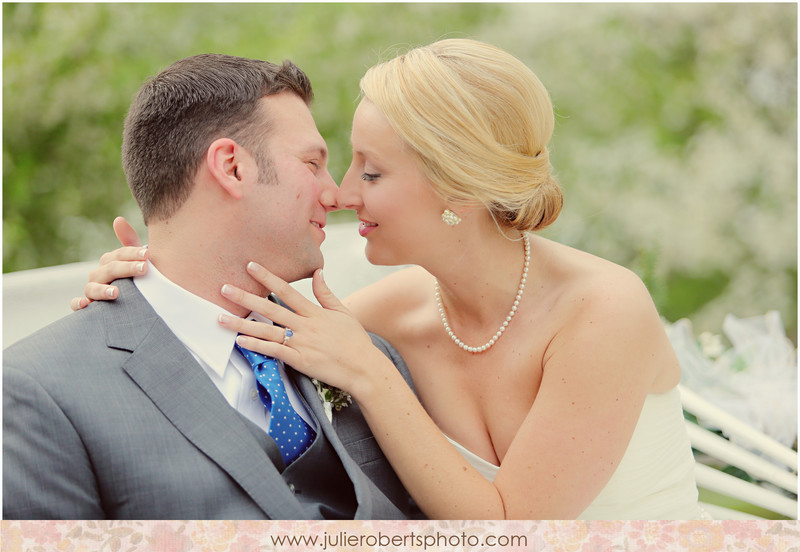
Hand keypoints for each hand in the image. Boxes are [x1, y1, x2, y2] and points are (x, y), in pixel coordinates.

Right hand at [69, 216, 147, 310]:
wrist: (134, 301)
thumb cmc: (136, 278)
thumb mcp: (136, 261)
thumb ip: (130, 243)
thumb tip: (118, 219)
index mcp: (111, 262)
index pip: (119, 254)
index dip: (133, 252)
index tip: (148, 253)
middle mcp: (99, 275)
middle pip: (109, 269)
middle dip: (126, 268)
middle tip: (144, 269)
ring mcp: (92, 290)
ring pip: (92, 287)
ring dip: (102, 289)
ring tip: (116, 292)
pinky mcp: (87, 305)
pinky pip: (76, 304)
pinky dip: (78, 303)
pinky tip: (86, 304)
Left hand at [218, 262, 389, 395]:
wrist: (363, 368)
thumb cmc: (355, 341)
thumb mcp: (343, 312)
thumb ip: (326, 293)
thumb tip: (317, 272)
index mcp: (315, 312)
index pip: (287, 291)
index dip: (268, 278)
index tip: (251, 266)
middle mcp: (305, 326)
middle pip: (271, 308)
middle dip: (246, 297)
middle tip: (224, 288)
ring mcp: (302, 343)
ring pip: (267, 331)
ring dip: (242, 323)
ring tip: (220, 318)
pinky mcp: (300, 360)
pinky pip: (274, 351)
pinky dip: (257, 346)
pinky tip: (241, 341)